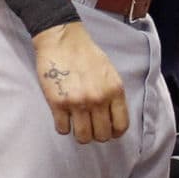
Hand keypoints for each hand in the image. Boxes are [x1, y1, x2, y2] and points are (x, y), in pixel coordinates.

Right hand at [32, 21, 129, 143]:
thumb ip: (113, 95)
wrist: (63, 40)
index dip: (114, 133)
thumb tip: (112, 118)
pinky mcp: (58, 103)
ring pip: (83, 137)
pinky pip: (63, 129)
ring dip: (80, 134)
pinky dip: (63, 126)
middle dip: (96, 134)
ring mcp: (78, 102)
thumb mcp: (110, 73)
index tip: (107, 130)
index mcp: (115, 91)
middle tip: (90, 126)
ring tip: (76, 124)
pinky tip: (63, 117)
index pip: (121, 126)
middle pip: (102, 135)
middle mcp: (98, 99)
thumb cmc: (87, 54)